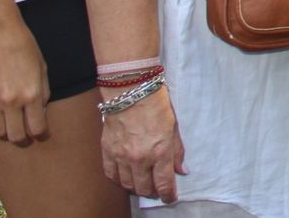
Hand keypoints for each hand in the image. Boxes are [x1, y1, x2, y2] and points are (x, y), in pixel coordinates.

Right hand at [0, 15, 49, 143]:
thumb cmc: (25, 47)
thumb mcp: (42, 68)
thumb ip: (43, 92)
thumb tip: (40, 112)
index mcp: (31, 94)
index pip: (37, 128)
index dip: (41, 134)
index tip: (41, 133)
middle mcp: (11, 101)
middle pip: (15, 136)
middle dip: (22, 139)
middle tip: (25, 135)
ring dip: (5, 132)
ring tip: (9, 125)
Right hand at [101, 86, 185, 201]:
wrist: (131, 90)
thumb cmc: (156, 105)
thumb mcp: (174, 127)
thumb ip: (177, 151)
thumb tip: (180, 170)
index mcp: (160, 152)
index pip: (164, 184)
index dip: (168, 195)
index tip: (170, 197)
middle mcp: (140, 158)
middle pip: (144, 188)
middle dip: (152, 192)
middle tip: (156, 189)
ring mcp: (121, 156)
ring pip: (127, 184)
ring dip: (136, 187)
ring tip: (142, 183)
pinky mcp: (107, 151)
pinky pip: (111, 174)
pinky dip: (118, 179)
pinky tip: (124, 177)